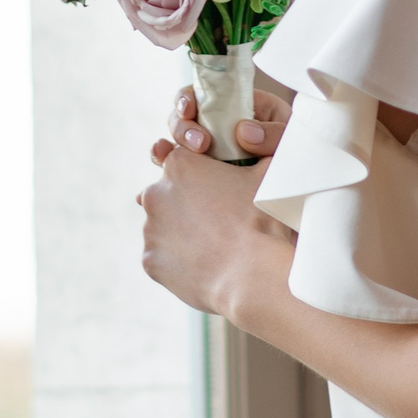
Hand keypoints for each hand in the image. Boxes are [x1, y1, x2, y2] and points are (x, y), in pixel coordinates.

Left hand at [138, 140, 292, 320]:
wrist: (253, 274)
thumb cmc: (261, 220)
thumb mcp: (267, 173)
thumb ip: (257, 153)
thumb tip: (261, 143)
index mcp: (179, 165)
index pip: (183, 160)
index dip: (201, 173)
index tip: (216, 187)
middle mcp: (155, 193)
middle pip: (168, 193)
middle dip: (187, 202)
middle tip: (217, 218)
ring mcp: (150, 229)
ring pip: (163, 225)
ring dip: (181, 231)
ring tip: (213, 244)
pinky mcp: (149, 260)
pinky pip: (162, 256)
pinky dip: (177, 259)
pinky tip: (203, 263)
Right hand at [158, 86, 290, 161]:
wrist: (293, 196)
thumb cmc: (294, 159)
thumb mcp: (291, 141)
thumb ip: (274, 134)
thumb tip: (244, 132)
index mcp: (239, 106)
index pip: (206, 92)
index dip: (190, 97)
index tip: (189, 110)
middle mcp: (218, 125)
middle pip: (184, 115)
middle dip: (183, 127)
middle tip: (200, 144)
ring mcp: (207, 151)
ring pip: (175, 141)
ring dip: (171, 147)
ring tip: (181, 159)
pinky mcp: (200, 174)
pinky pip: (173, 169)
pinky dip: (161, 168)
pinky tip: (154, 171)